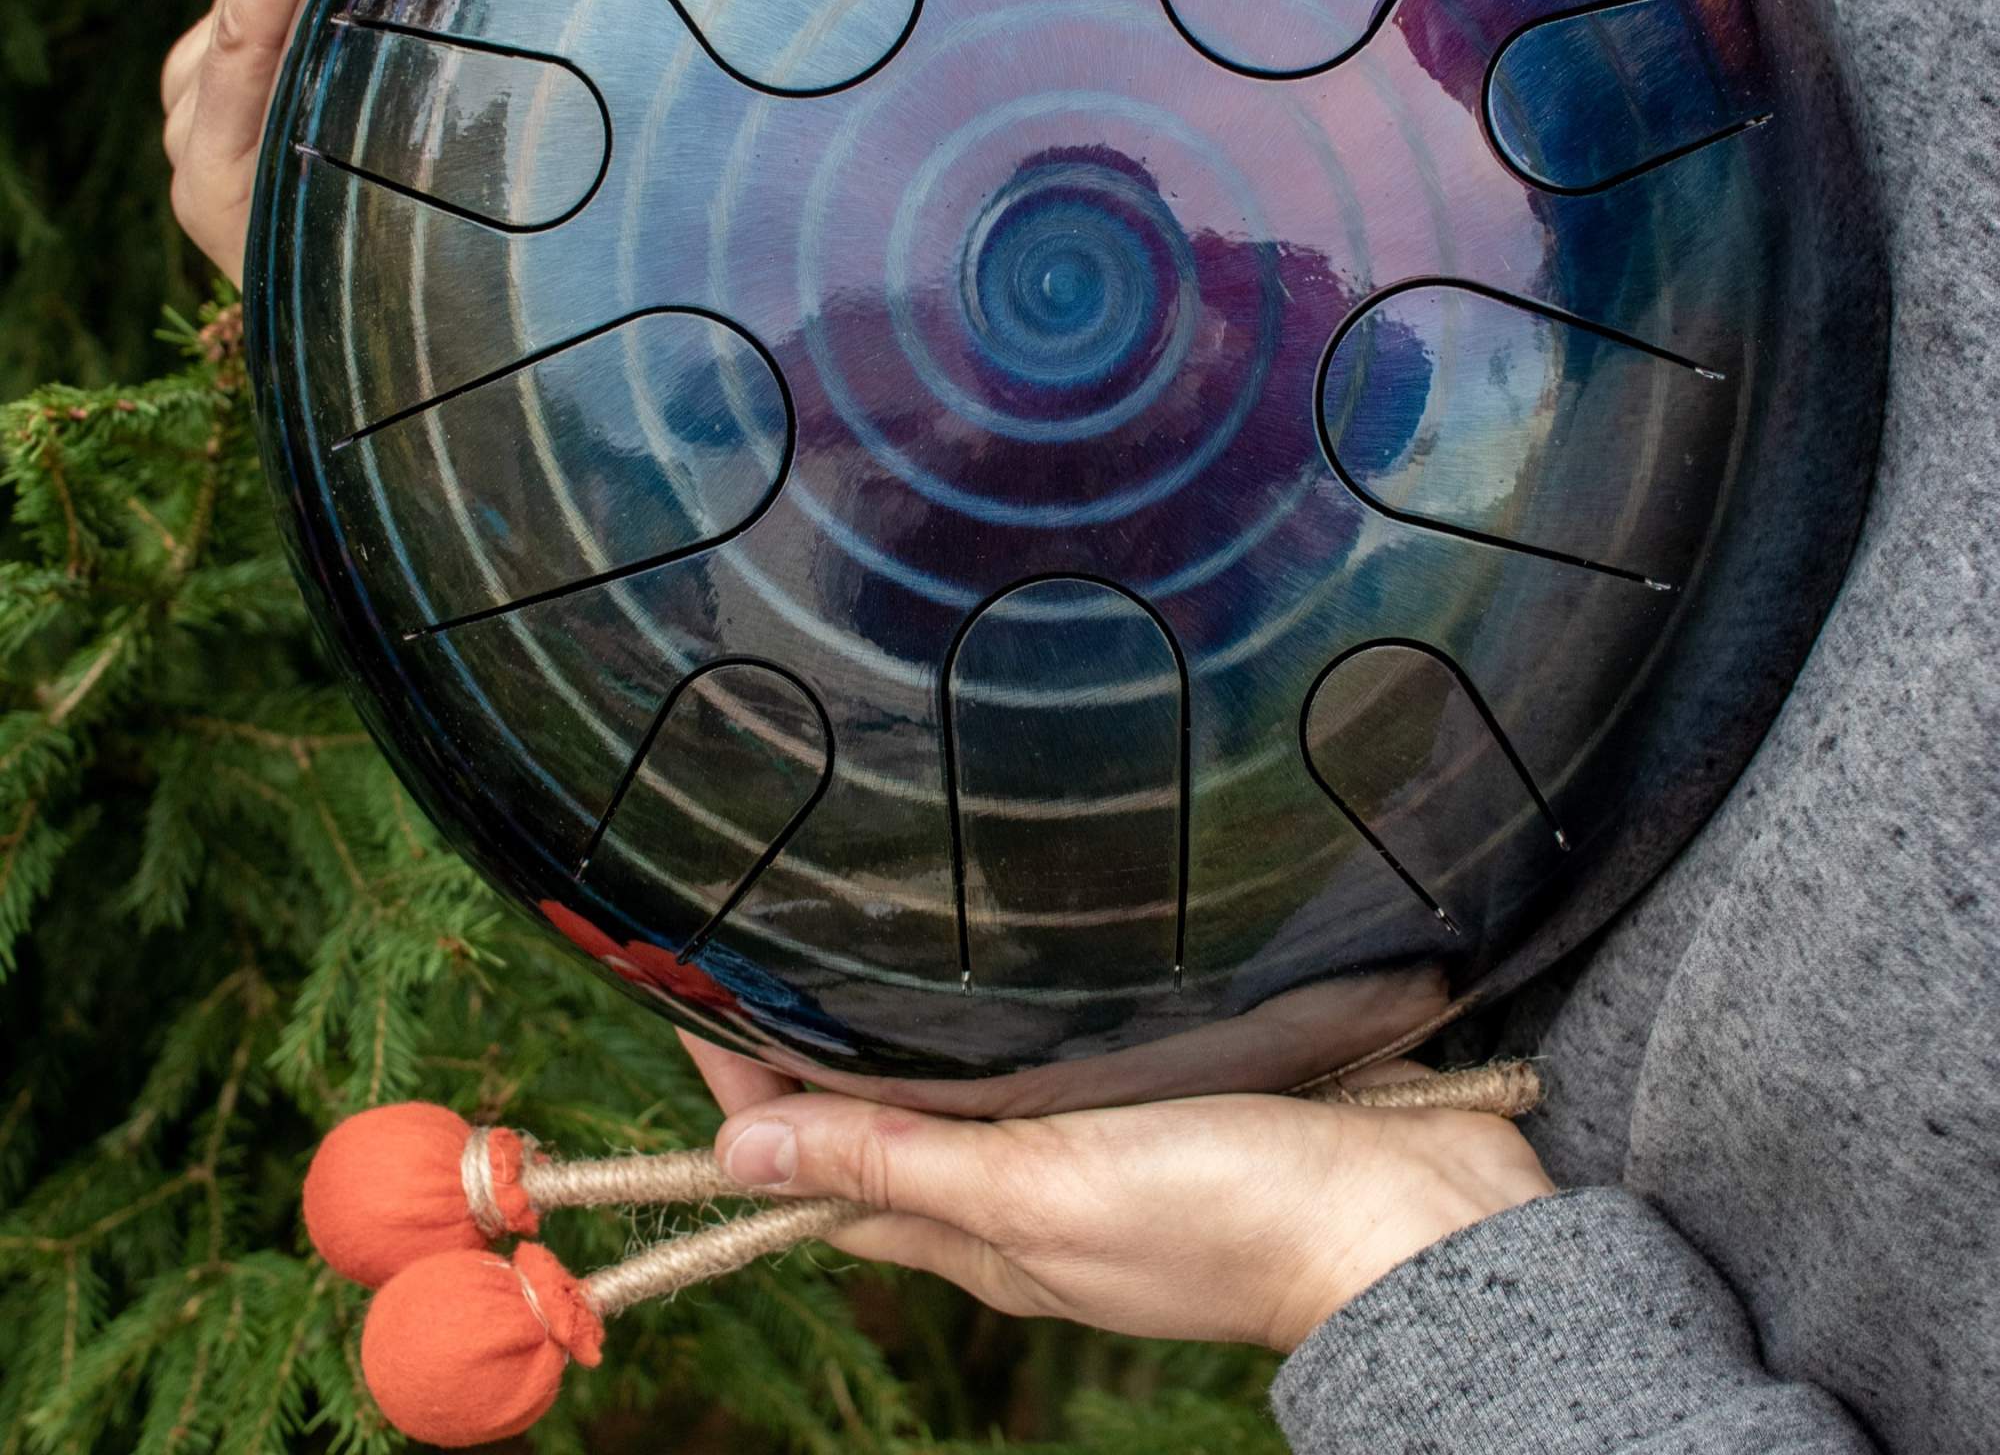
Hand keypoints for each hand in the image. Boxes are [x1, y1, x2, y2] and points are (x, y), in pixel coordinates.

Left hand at [681, 1034, 1554, 1352]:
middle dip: (809, 1061)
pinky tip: (1005, 975)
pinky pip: (1052, 1066)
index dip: (747, 1094)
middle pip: (884, 1130)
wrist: (1417, 1220)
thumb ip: (903, 1167)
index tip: (686, 1004)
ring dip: (901, 1040)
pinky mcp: (1164, 1101)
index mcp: (987, 1229)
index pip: (824, 1167)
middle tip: (750, 964)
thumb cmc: (1234, 1215)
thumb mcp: (1046, 1192)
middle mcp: (1029, 1193)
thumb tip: (741, 1157)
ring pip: (966, 1093)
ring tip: (851, 957)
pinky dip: (999, 1030)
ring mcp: (1098, 1149)